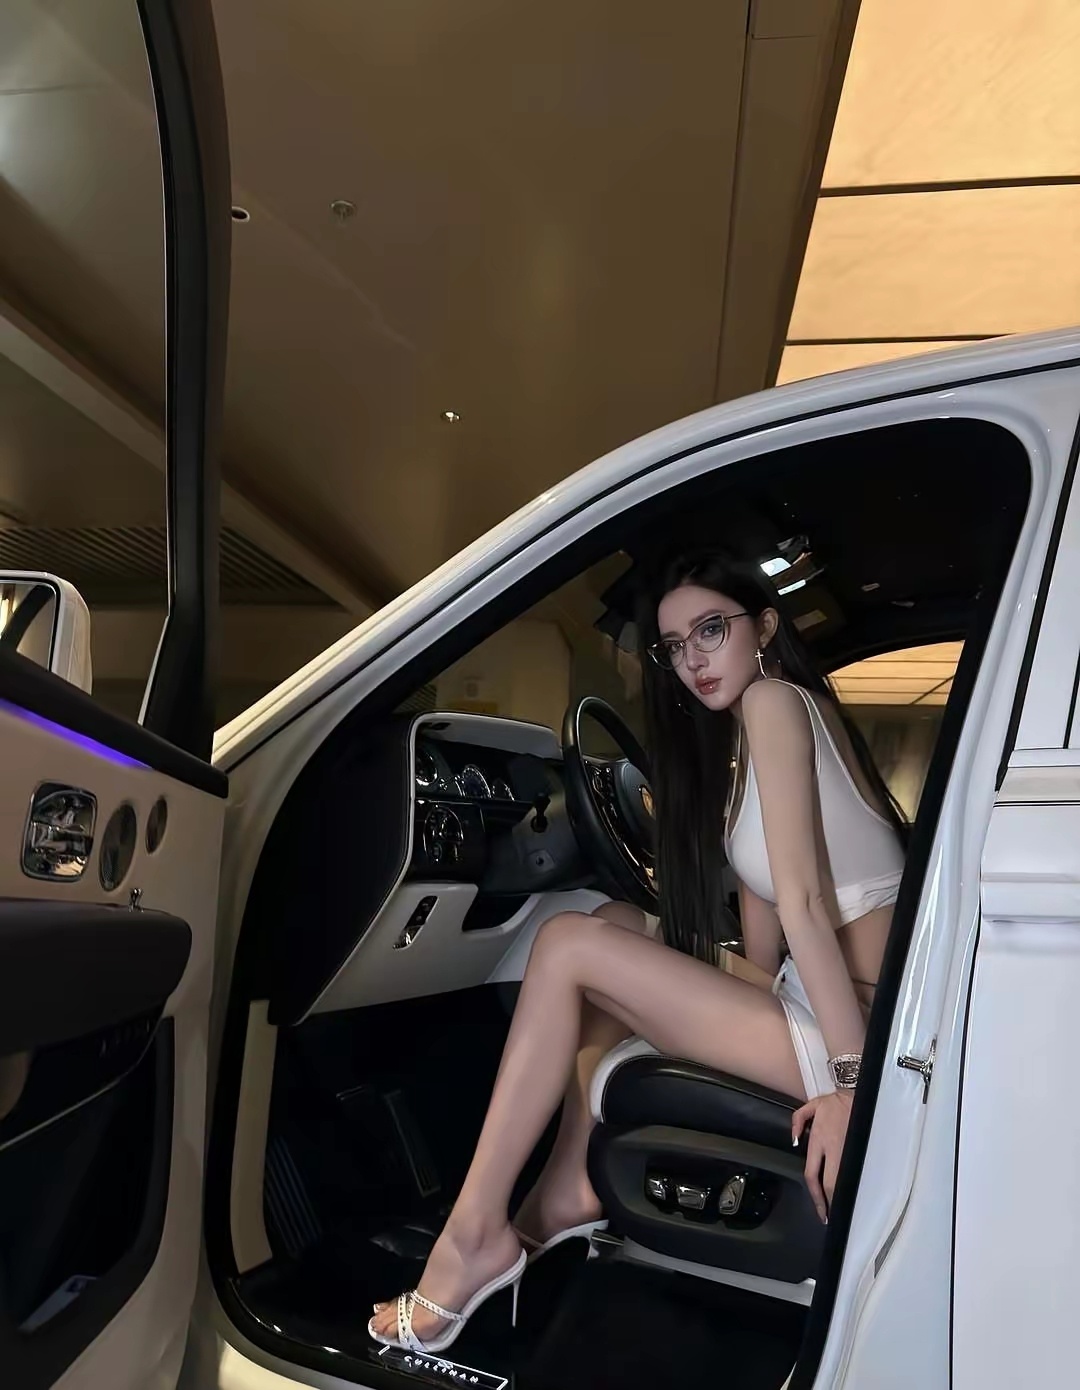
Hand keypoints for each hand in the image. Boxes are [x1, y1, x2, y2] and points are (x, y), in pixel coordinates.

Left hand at [791, 1089, 853, 1222]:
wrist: (861, 1096)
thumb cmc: (836, 1103)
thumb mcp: (812, 1106)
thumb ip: (797, 1121)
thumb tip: (794, 1142)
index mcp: (819, 1140)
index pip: (813, 1174)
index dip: (816, 1196)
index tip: (821, 1210)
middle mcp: (833, 1149)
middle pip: (830, 1183)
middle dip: (830, 1203)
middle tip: (830, 1218)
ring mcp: (848, 1150)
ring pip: (844, 1180)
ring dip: (842, 1197)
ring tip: (841, 1211)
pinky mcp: (860, 1149)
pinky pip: (856, 1172)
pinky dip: (854, 1185)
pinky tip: (855, 1195)